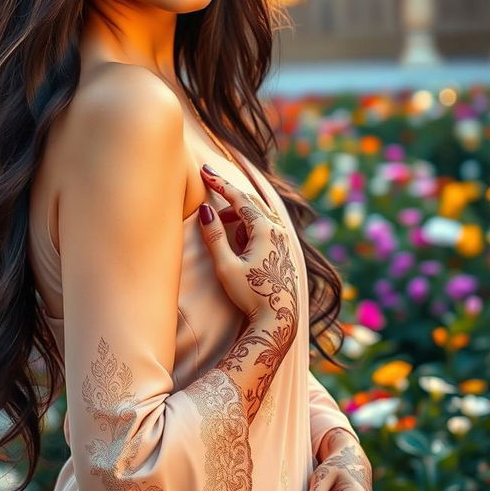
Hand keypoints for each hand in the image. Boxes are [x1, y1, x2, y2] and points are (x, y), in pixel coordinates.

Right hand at [198, 164, 296, 326]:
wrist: (277, 320)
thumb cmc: (251, 294)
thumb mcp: (226, 266)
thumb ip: (214, 236)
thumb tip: (206, 210)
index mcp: (265, 230)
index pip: (239, 199)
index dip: (220, 184)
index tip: (205, 171)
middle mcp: (279, 231)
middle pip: (251, 203)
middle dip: (228, 196)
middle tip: (209, 184)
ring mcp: (284, 241)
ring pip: (259, 215)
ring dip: (238, 214)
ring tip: (220, 222)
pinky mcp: (285, 251)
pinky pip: (265, 228)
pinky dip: (248, 225)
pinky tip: (239, 239)